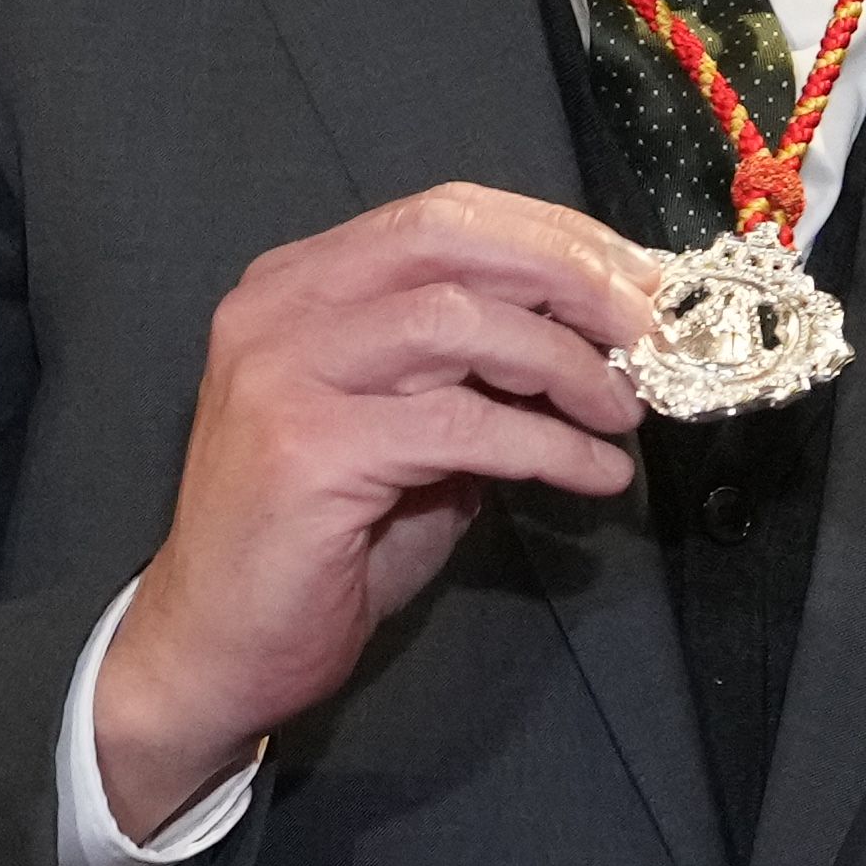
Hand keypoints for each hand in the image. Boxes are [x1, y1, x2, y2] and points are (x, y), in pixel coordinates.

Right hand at [92, 186, 659, 822]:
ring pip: (460, 322)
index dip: (555, 236)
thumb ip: (481, 374)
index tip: (640, 278)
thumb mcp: (412, 434)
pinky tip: (592, 474)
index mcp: (299, 284)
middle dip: (569, 275)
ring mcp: (283, 373)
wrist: (216, 649)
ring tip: (622, 411)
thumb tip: (600, 343)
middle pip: (449, 240)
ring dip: (566, 363)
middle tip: (649, 329)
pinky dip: (548, 446)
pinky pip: (461, 426)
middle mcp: (279, 308)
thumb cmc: (318, 545)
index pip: (443, 216)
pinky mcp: (307, 451)